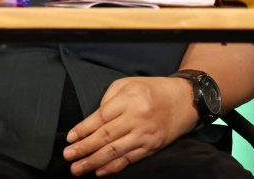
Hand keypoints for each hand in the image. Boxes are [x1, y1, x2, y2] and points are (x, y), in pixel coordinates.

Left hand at [63, 76, 196, 176]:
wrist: (185, 100)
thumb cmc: (152, 89)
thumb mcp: (128, 84)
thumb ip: (109, 100)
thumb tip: (93, 121)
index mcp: (130, 99)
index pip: (101, 117)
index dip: (84, 129)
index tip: (70, 138)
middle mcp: (137, 118)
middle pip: (106, 137)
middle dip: (84, 148)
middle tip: (68, 156)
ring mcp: (145, 135)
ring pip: (115, 151)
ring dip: (94, 162)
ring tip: (77, 168)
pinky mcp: (152, 147)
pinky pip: (130, 159)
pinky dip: (113, 167)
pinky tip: (100, 171)